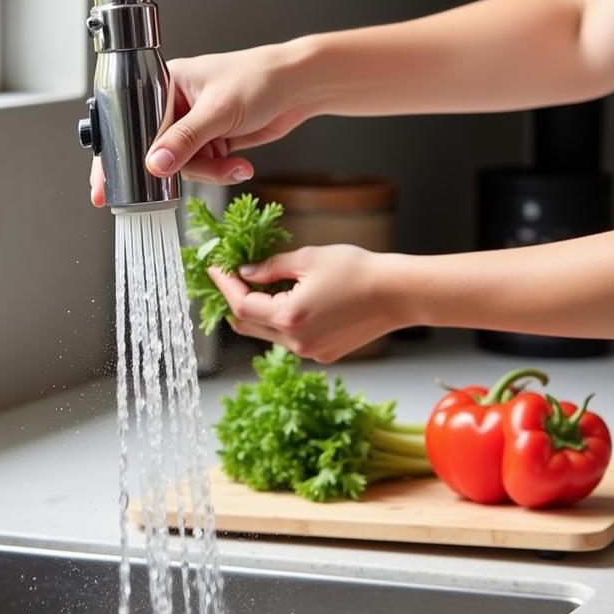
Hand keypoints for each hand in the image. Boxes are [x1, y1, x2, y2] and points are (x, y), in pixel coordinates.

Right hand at [89, 41, 314, 205]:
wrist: (300, 86)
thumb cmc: (259, 78)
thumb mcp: (218, 110)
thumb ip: (185, 139)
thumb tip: (155, 165)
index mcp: (162, 85)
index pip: (129, 123)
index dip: (116, 157)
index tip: (102, 188)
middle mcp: (173, 106)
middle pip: (158, 152)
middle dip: (180, 168)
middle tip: (188, 180)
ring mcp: (193, 126)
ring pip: (183, 165)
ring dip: (209, 171)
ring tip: (233, 164)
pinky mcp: (212, 141)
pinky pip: (205, 167)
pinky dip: (222, 171)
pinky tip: (240, 164)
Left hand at [208, 245, 402, 362]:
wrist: (398, 293)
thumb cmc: (358, 271)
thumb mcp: (307, 258)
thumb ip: (270, 267)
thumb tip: (245, 272)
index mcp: (289, 317)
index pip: (240, 305)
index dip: (223, 286)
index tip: (215, 268)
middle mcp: (297, 342)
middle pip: (248, 325)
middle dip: (234, 301)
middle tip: (228, 277)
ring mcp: (310, 352)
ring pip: (268, 334)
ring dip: (257, 312)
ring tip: (255, 286)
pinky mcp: (324, 354)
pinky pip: (289, 340)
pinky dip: (279, 322)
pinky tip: (284, 301)